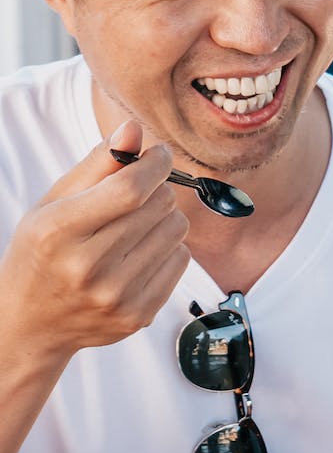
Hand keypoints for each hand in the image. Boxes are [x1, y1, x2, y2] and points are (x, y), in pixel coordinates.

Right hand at [0, 119, 188, 366]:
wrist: (31, 322)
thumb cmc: (42, 252)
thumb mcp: (54, 203)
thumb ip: (97, 164)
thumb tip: (134, 129)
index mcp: (59, 231)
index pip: (130, 188)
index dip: (155, 163)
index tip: (159, 154)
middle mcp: (88, 267)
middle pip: (159, 206)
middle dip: (156, 188)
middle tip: (138, 193)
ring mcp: (116, 296)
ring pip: (176, 230)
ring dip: (164, 217)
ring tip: (135, 225)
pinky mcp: (139, 314)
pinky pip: (181, 259)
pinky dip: (168, 247)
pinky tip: (139, 253)